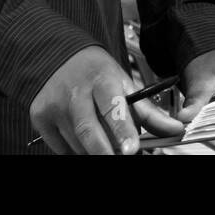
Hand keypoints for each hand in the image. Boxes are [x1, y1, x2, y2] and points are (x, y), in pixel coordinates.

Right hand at [28, 45, 182, 153]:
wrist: (58, 57)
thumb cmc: (97, 74)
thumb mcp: (125, 84)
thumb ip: (149, 112)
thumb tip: (175, 130)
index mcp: (101, 79)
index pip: (112, 107)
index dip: (121, 130)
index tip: (131, 149)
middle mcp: (74, 92)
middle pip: (89, 130)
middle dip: (105, 151)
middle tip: (120, 158)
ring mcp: (53, 105)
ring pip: (77, 143)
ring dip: (95, 151)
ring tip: (107, 146)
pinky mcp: (39, 118)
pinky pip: (61, 148)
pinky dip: (77, 150)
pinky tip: (84, 140)